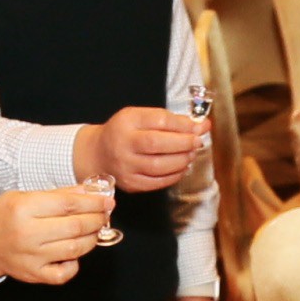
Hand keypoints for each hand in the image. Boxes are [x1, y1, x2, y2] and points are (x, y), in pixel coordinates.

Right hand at [0, 187, 104, 285]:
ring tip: (93, 230)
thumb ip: (58, 195)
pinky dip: (75, 263)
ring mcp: (31, 257)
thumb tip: (89, 192)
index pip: (68, 204)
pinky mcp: (34, 274)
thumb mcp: (25, 196)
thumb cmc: (5, 217)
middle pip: (75, 226)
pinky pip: (64, 273)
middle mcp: (27, 234)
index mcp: (23, 209)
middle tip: (104, 214)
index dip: (93, 203)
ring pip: (75, 249)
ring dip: (91, 238)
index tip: (107, 201)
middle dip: (96, 219)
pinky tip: (73, 253)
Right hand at [78, 106, 206, 190]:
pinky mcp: (130, 183)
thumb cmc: (124, 132)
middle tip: (197, 142)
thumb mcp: (140, 117)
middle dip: (184, 143)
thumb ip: (169, 120)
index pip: (158, 121)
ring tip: (191, 154)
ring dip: (182, 160)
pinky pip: (157, 182)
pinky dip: (174, 175)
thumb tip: (201, 126)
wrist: (98, 154)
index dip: (182, 125)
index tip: (198, 126)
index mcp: (126, 122)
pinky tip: (181, 167)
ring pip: (159, 166)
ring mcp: (126, 167)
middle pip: (157, 144)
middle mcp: (123, 144)